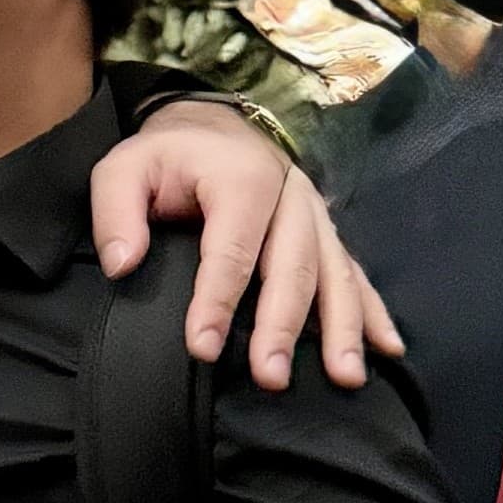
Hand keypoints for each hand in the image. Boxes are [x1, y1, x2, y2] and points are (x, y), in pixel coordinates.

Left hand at [88, 99, 402, 390]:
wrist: (214, 124)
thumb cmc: (168, 156)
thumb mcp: (124, 167)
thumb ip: (115, 210)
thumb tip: (121, 264)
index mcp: (242, 178)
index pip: (230, 248)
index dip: (216, 300)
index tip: (202, 348)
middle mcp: (290, 195)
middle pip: (291, 266)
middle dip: (282, 325)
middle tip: (270, 377)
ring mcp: (315, 214)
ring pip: (333, 272)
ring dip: (340, 327)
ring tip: (344, 377)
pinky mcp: (326, 231)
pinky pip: (355, 271)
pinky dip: (372, 311)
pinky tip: (387, 348)